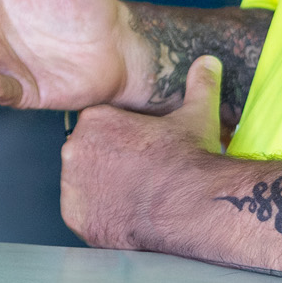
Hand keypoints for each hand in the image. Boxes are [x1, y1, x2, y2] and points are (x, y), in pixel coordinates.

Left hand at [59, 54, 225, 250]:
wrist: (194, 206)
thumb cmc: (191, 160)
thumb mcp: (196, 115)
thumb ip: (199, 85)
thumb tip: (208, 63)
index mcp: (94, 120)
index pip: (97, 128)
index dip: (120, 141)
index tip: (139, 152)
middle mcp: (74, 150)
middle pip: (86, 157)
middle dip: (108, 165)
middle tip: (139, 176)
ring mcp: (73, 187)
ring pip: (83, 187)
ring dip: (102, 191)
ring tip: (136, 197)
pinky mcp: (77, 219)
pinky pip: (83, 217)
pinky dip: (100, 218)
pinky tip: (126, 215)